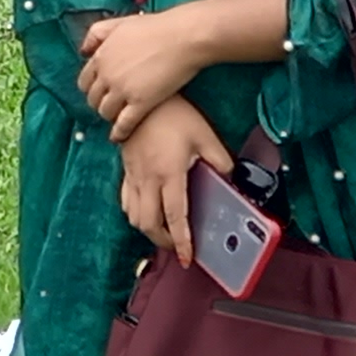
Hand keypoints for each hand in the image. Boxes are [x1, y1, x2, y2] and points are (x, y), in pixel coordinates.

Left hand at [79, 6, 212, 141]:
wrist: (183, 37)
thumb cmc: (156, 27)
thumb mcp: (119, 23)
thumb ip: (97, 34)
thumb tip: (84, 51)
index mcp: (101, 56)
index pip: (85, 81)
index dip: (92, 88)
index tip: (100, 92)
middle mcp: (107, 75)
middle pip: (93, 98)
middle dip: (100, 103)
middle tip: (111, 106)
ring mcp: (122, 90)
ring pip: (105, 112)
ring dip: (110, 116)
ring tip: (118, 118)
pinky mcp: (141, 103)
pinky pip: (123, 124)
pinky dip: (119, 132)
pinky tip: (120, 137)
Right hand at [117, 100, 233, 258]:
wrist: (140, 98)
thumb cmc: (174, 114)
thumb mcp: (205, 134)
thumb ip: (220, 159)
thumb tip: (229, 177)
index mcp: (169, 174)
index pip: (175, 217)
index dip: (181, 241)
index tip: (187, 257)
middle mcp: (148, 180)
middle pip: (149, 224)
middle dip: (163, 241)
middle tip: (179, 245)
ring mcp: (133, 176)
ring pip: (134, 216)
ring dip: (149, 230)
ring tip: (165, 231)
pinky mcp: (126, 170)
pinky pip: (126, 201)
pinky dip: (136, 213)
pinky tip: (148, 211)